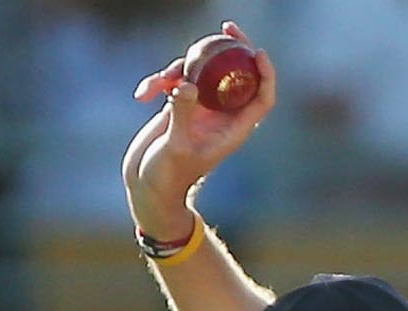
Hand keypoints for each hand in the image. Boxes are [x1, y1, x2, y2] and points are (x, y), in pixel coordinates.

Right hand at [122, 20, 278, 239]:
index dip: (265, 74)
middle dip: (233, 49)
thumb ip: (183, 115)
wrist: (149, 187)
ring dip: (179, 69)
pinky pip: (175, 81)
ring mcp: (200, 110)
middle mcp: (221, 118)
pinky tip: (142, 94)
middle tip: (226, 26)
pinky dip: (158, 82)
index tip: (256, 51)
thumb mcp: (176, 146)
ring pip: (201, 73)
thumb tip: (188, 84)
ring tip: (157, 84)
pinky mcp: (180, 105)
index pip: (261, 98)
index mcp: (233, 130)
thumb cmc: (168, 177)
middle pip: (236, 76)